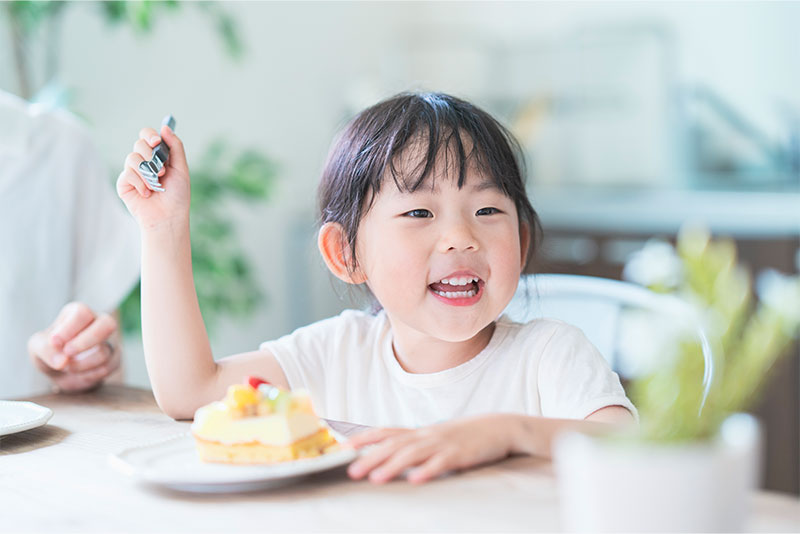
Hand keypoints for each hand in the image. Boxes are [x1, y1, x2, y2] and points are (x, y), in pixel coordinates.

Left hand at [27, 302, 120, 392]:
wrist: (59, 372)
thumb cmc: (49, 351)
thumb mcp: (37, 347)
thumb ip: (45, 349)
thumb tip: (63, 361)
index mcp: (78, 313)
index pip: (82, 313)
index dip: (69, 329)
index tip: (55, 343)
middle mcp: (98, 322)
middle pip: (107, 323)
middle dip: (86, 342)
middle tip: (67, 353)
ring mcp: (109, 341)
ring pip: (103, 352)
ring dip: (80, 365)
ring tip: (66, 367)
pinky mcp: (114, 358)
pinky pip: (107, 368)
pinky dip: (88, 375)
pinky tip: (78, 374)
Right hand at [116, 124, 190, 231]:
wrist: (169, 217)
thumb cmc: (177, 195)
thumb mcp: (181, 169)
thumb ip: (175, 147)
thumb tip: (165, 127)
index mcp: (157, 156)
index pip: (147, 136)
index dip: (150, 135)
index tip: (156, 142)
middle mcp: (144, 161)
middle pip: (138, 143)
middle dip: (151, 156)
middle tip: (162, 172)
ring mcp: (133, 172)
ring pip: (132, 157)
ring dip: (147, 172)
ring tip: (156, 185)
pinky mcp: (124, 184)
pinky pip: (127, 174)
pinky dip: (140, 184)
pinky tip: (147, 194)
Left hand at [345, 415, 516, 483]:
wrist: (499, 428)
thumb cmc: (465, 436)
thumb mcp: (436, 438)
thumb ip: (415, 446)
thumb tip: (390, 457)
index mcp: (419, 432)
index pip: (385, 432)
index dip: (363, 438)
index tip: (342, 447)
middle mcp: (427, 435)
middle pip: (393, 445)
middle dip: (371, 458)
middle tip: (351, 471)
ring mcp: (443, 444)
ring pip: (413, 454)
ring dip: (392, 466)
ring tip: (375, 479)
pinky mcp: (460, 455)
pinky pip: (441, 463)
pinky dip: (427, 471)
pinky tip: (415, 480)